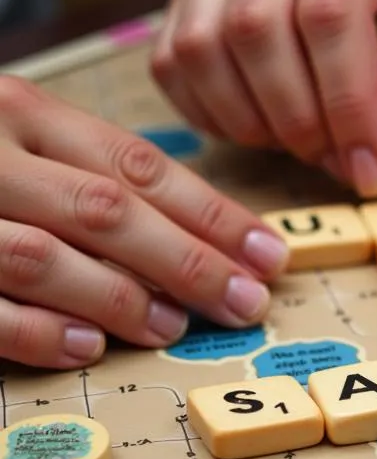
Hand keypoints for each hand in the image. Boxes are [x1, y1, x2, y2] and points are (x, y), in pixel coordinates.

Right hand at [0, 77, 286, 368]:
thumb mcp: (16, 135)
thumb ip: (86, 170)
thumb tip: (195, 233)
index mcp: (17, 110)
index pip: (138, 166)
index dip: (213, 215)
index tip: (269, 254)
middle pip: (105, 210)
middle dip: (189, 263)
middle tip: (246, 303)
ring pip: (42, 256)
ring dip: (121, 298)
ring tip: (173, 327)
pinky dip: (37, 331)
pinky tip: (90, 348)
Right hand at [151, 0, 376, 197]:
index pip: (331, 16)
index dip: (349, 107)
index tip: (372, 169)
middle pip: (258, 34)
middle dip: (302, 123)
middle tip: (342, 165)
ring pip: (204, 50)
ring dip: (252, 123)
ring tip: (306, 147)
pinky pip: (173, 60)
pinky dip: (211, 114)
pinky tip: (261, 130)